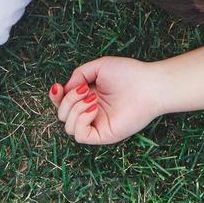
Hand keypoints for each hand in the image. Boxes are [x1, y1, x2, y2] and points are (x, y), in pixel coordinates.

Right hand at [47, 56, 168, 144]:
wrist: (148, 84)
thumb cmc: (128, 73)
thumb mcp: (98, 67)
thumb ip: (78, 75)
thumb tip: (64, 89)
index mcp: (88, 97)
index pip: (63, 103)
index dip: (55, 97)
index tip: (58, 87)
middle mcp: (90, 112)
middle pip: (62, 115)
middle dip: (67, 100)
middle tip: (85, 89)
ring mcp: (97, 124)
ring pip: (68, 126)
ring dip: (74, 108)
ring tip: (92, 98)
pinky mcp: (104, 135)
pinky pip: (80, 135)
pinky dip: (81, 120)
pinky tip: (93, 108)